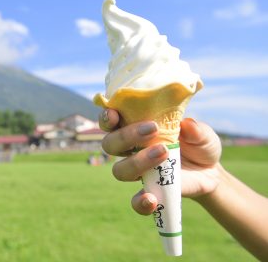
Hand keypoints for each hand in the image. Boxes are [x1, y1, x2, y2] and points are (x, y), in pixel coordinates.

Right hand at [99, 109, 222, 214]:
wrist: (210, 171)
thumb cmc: (198, 144)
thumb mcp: (203, 134)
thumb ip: (196, 130)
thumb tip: (187, 125)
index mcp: (135, 128)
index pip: (111, 122)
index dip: (107, 118)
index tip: (115, 115)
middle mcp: (130, 150)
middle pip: (110, 144)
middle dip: (126, 136)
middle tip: (152, 129)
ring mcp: (138, 172)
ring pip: (119, 170)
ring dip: (136, 162)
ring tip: (164, 153)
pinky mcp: (149, 192)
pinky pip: (135, 201)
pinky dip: (140, 202)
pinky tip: (152, 199)